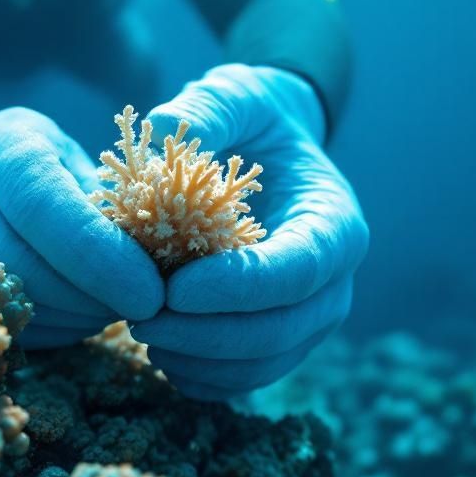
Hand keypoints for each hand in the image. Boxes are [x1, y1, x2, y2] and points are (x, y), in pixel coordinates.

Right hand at [0, 107, 163, 347]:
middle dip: (94, 296)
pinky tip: (90, 308)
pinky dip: (65, 326)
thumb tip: (158, 254)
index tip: (149, 290)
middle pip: (24, 265)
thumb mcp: (74, 153)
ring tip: (122, 299)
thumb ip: (108, 196)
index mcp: (1, 150)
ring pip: (20, 304)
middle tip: (148, 303)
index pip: (41, 208)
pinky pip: (16, 325)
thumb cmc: (36, 158)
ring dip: (84, 315)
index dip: (98, 255)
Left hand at [134, 64, 368, 399]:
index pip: (297, 271)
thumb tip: (166, 126)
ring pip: (266, 364)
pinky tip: (162, 357)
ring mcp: (311, 317)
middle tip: (141, 322)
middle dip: (210, 336)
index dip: (237, 288)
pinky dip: (206, 378)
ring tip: (143, 337)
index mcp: (334, 223)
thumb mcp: (234, 98)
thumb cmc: (253, 121)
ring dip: (203, 363)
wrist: (271, 152)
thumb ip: (209, 109)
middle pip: (283, 329)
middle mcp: (334, 281)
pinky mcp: (283, 340)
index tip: (174, 290)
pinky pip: (250, 377)